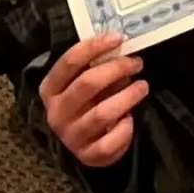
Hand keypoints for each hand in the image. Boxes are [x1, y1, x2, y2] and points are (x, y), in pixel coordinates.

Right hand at [39, 33, 146, 169]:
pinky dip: (125, 129)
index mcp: (50, 89)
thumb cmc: (86, 101)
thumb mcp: (83, 81)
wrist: (84, 141)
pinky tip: (130, 118)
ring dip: (128, 96)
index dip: (94, 46)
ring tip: (142, 86)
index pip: (69, 62)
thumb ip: (95, 65)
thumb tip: (120, 45)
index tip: (118, 37)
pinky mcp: (87, 155)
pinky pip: (109, 142)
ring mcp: (70, 136)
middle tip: (137, 63)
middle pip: (87, 83)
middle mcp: (56, 113)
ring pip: (102, 113)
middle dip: (116, 69)